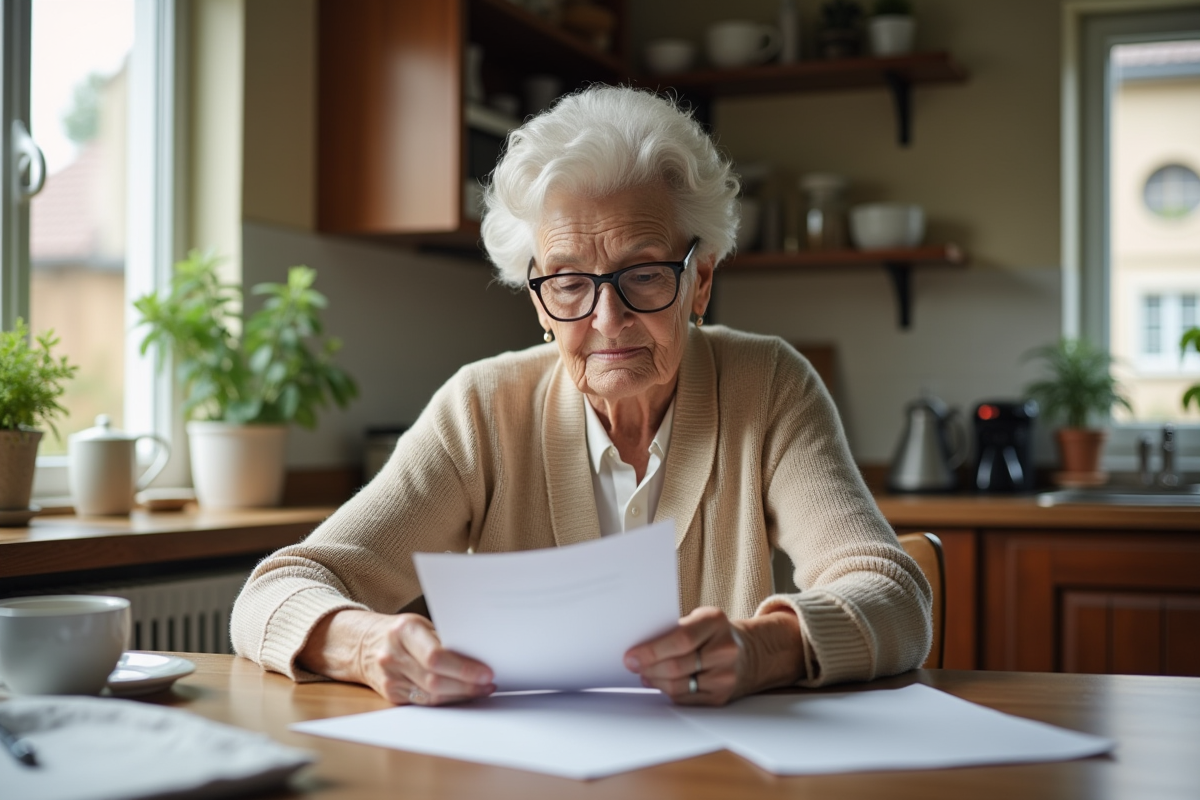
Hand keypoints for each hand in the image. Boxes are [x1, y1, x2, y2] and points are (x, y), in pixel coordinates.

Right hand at [301, 610, 494, 705]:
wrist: (363, 644)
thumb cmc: (400, 632)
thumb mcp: (420, 625)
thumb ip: (444, 639)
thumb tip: (480, 656)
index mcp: (403, 631)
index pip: (436, 656)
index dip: (463, 668)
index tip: (486, 672)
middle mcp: (393, 655)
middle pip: (435, 679)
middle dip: (467, 685)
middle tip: (488, 683)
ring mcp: (389, 678)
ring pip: (431, 695)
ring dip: (460, 695)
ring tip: (481, 689)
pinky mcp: (391, 695)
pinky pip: (424, 702)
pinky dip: (446, 700)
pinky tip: (461, 695)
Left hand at [623, 606, 744, 705]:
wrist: (744, 652)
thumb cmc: (710, 634)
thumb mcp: (697, 620)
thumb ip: (671, 631)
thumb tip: (638, 651)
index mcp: (715, 622)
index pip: (681, 639)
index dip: (652, 650)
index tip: (631, 656)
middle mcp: (725, 649)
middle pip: (677, 666)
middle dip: (649, 668)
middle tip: (633, 666)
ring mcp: (726, 675)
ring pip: (678, 685)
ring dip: (655, 681)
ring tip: (645, 675)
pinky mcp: (721, 696)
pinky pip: (685, 699)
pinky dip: (668, 692)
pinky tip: (660, 684)